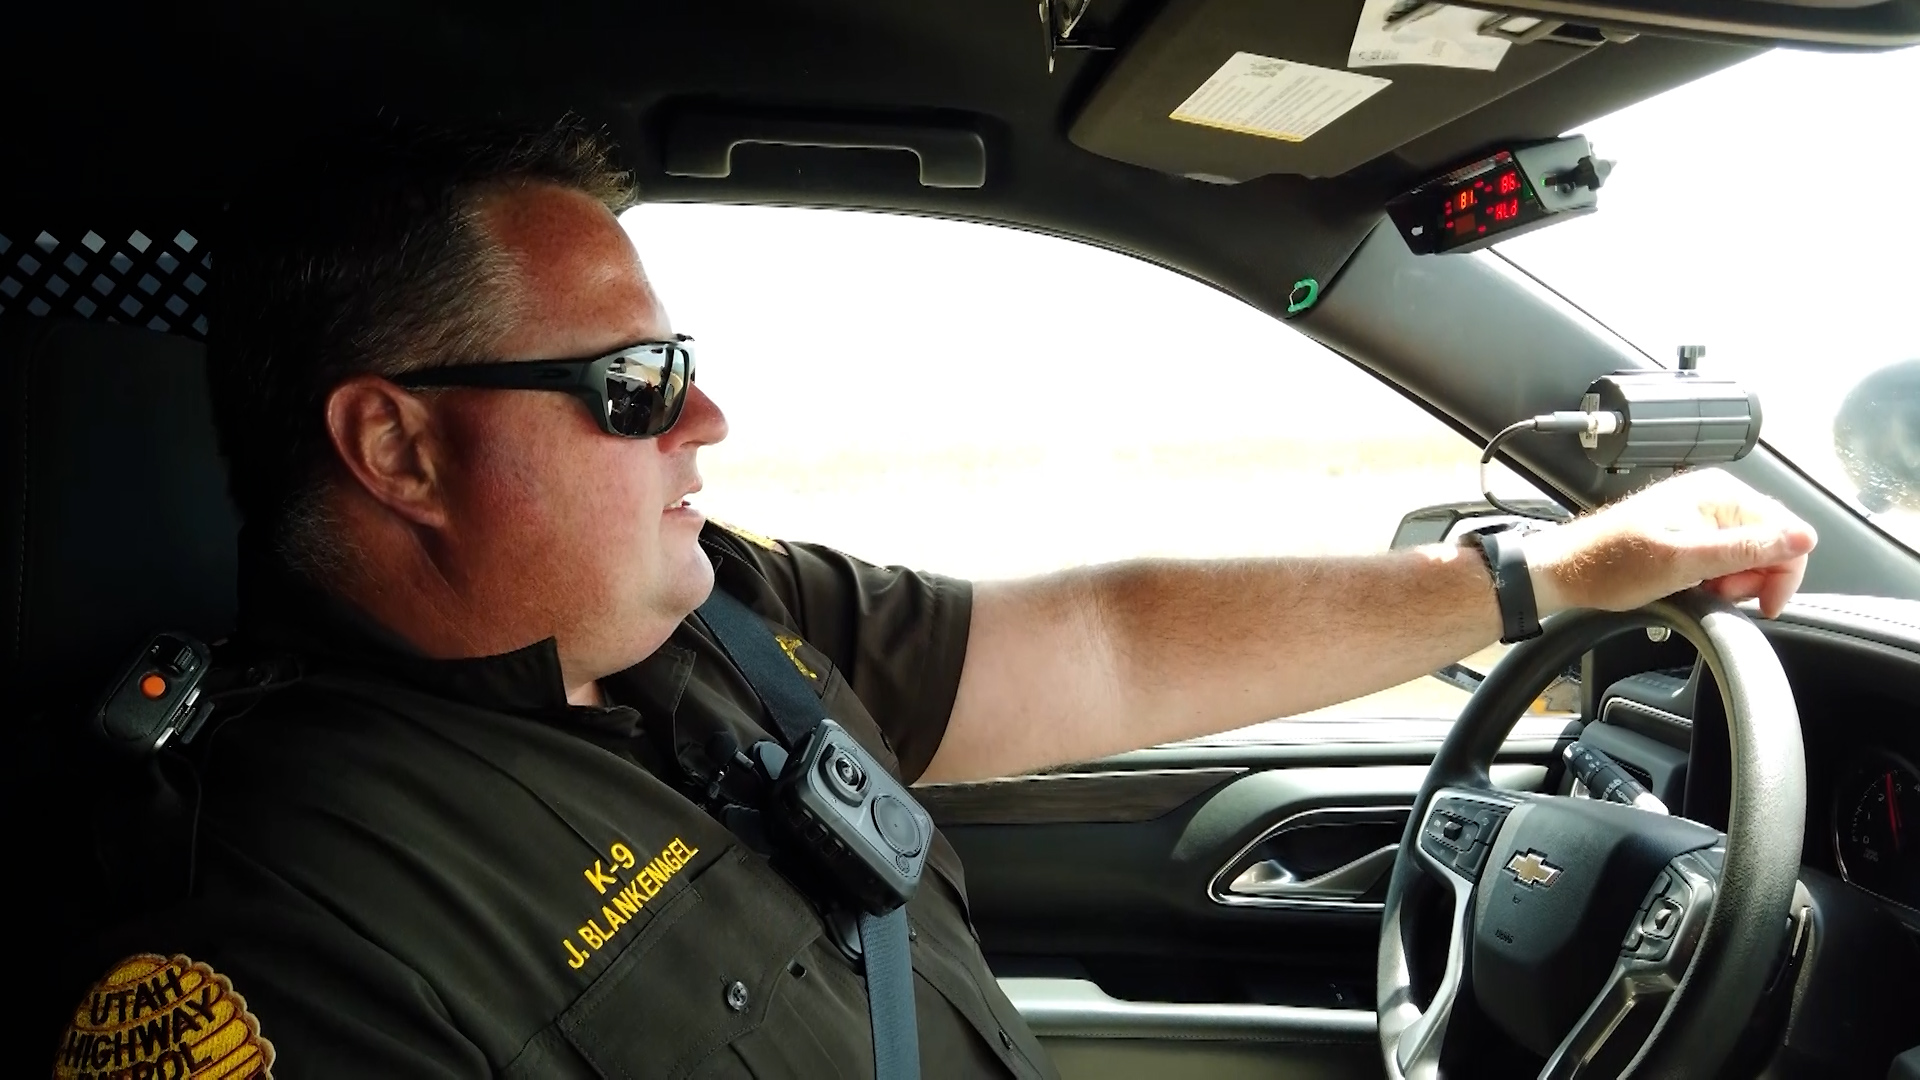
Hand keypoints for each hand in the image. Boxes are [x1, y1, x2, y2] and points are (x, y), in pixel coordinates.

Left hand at [1522, 468, 1817, 619]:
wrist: (1566, 571)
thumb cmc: (1611, 564)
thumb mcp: (1685, 561)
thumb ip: (1746, 549)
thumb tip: (1803, 538)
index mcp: (1719, 493)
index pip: (1788, 531)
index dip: (1782, 573)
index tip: (1762, 604)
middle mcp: (1715, 498)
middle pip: (1771, 545)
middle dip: (1753, 578)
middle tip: (1717, 592)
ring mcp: (1702, 516)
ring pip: (1749, 557)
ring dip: (1732, 582)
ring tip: (1697, 587)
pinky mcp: (1690, 535)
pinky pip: (1724, 560)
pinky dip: (1715, 579)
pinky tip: (1691, 585)